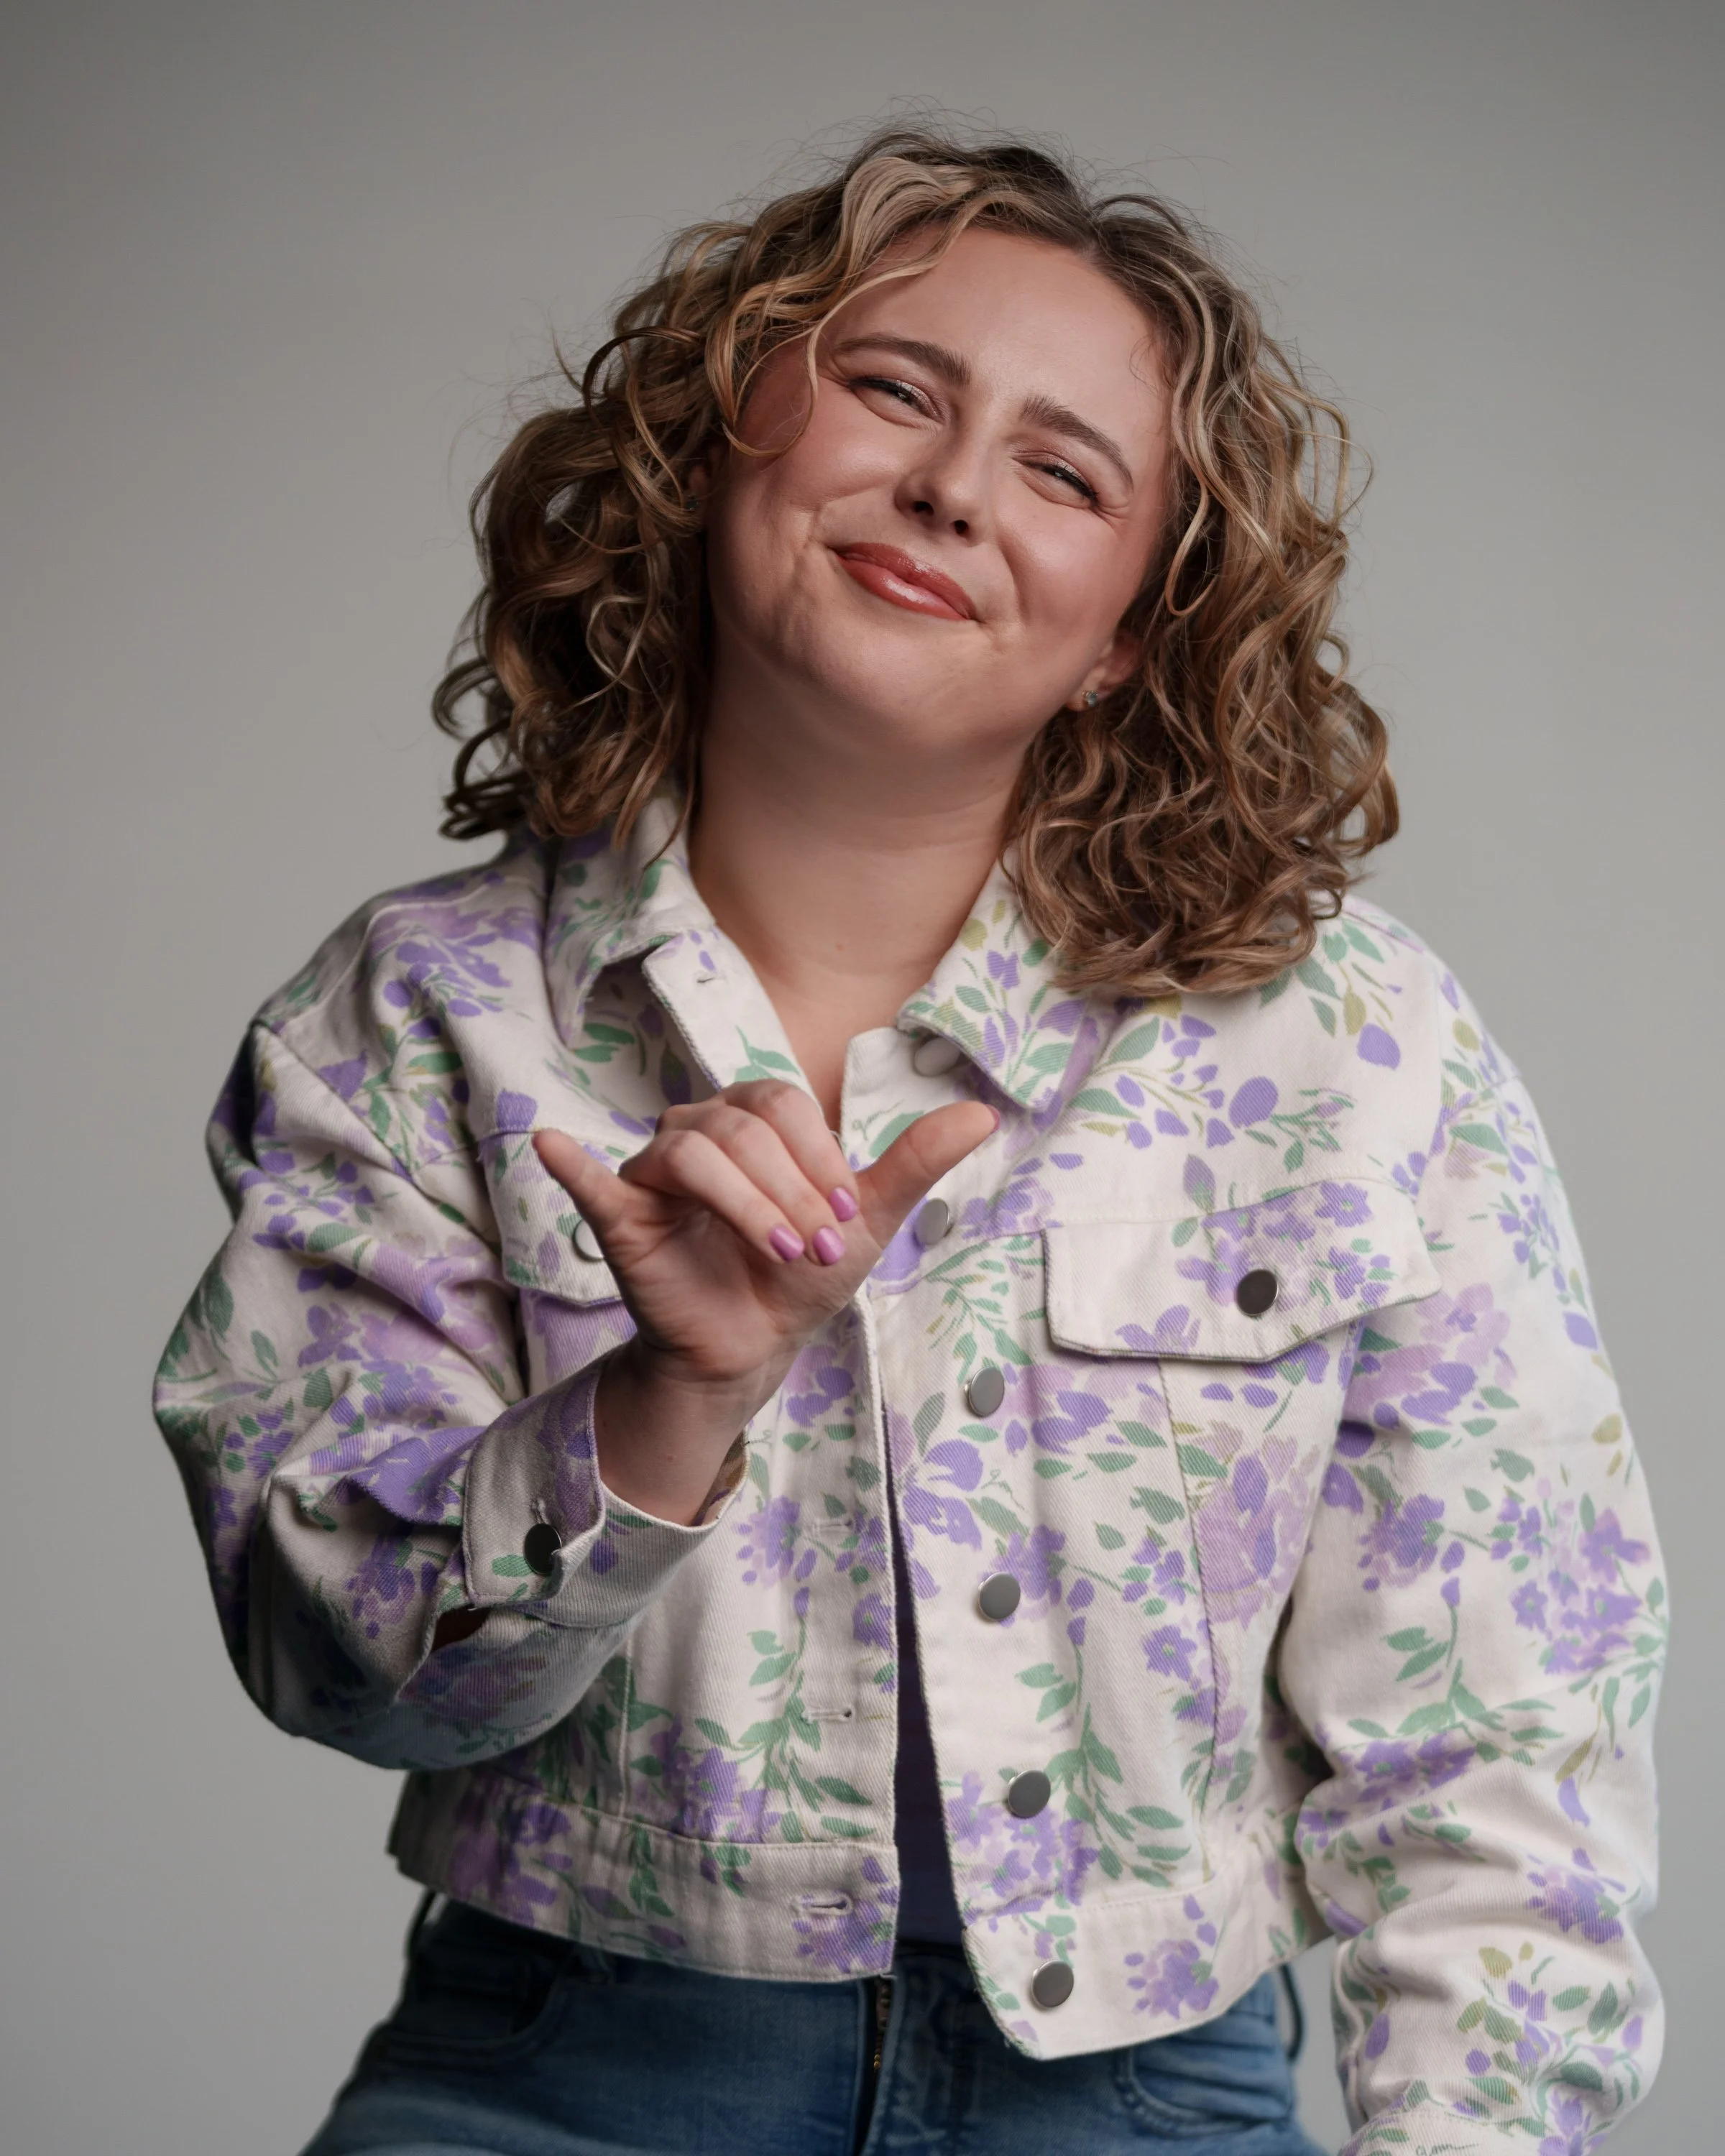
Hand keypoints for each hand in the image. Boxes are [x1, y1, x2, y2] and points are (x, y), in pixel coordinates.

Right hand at [533, 1081, 995, 1522]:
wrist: (756, 1347)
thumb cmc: (802, 1274)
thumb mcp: (865, 1221)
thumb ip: (915, 1163)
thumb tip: (985, 1114)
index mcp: (755, 1118)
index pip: (784, 1109)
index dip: (817, 1163)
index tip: (838, 1224)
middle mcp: (700, 1130)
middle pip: (739, 1128)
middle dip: (786, 1192)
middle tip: (810, 1251)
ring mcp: (654, 1171)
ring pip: (692, 1150)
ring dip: (741, 1203)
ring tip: (773, 1251)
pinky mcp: (621, 1217)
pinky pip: (591, 1180)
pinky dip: (570, 1162)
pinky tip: (550, 1143)